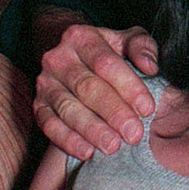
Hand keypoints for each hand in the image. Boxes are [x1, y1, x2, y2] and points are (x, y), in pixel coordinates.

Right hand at [34, 25, 158, 160]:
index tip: (147, 108)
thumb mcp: (128, 41)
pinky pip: (49, 125)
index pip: (106, 63)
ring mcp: (45, 83)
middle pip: (87, 88)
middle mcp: (59, 58)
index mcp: (82, 38)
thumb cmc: (109, 53)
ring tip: (112, 146)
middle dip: (113, 113)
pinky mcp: (39, 106)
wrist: (75, 59)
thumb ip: (142, 47)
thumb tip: (150, 66)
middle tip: (133, 133)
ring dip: (92, 129)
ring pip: (68, 108)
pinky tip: (87, 152)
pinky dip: (68, 140)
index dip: (128, 87)